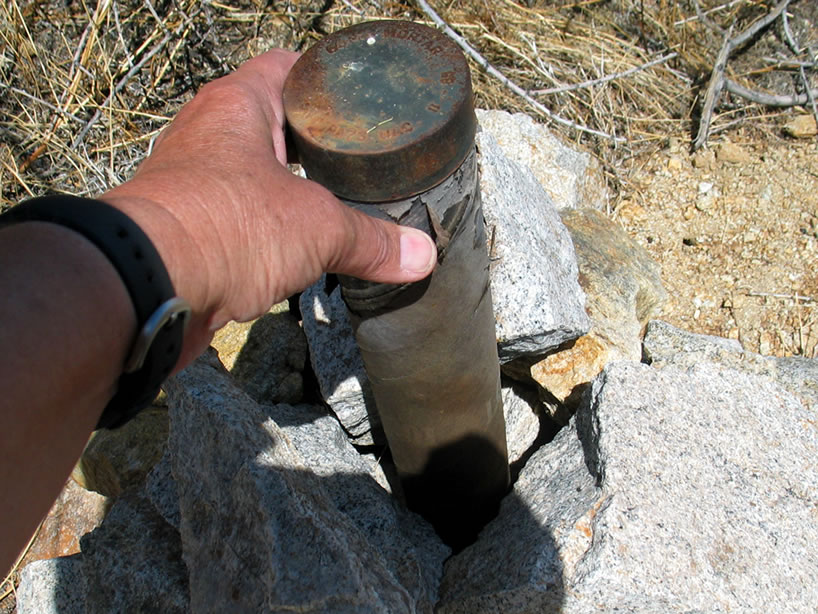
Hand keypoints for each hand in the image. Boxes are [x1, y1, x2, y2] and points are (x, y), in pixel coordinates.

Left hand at [102, 49, 436, 367]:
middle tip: (359, 158)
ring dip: (289, 190)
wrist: (147, 289)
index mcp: (238, 107)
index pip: (286, 67)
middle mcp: (209, 137)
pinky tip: (297, 248)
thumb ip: (371, 239)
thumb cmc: (225, 227)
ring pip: (253, 176)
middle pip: (271, 124)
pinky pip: (238, 220)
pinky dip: (267, 230)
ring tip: (337, 202)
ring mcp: (194, 184)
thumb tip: (420, 256)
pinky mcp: (189, 231)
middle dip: (314, 143)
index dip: (324, 77)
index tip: (359, 96)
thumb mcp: (317, 227)